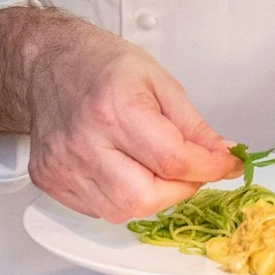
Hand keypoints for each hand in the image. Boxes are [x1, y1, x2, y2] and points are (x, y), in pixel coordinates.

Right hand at [0, 7, 240, 222]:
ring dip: (152, 196)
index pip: (172, 159)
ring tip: (155, 166)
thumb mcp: (160, 81)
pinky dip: (122, 198)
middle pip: (144, 197)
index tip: (228, 165)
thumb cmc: (102, 65)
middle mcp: (84, 142)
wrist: (47, 63)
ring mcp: (62, 166)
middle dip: (179, 189)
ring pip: (121, 211)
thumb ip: (193, 125)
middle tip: (189, 169)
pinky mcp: (49, 181)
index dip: (209, 167)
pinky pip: (97, 209)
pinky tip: (125, 170)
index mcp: (114, 108)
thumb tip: (222, 156)